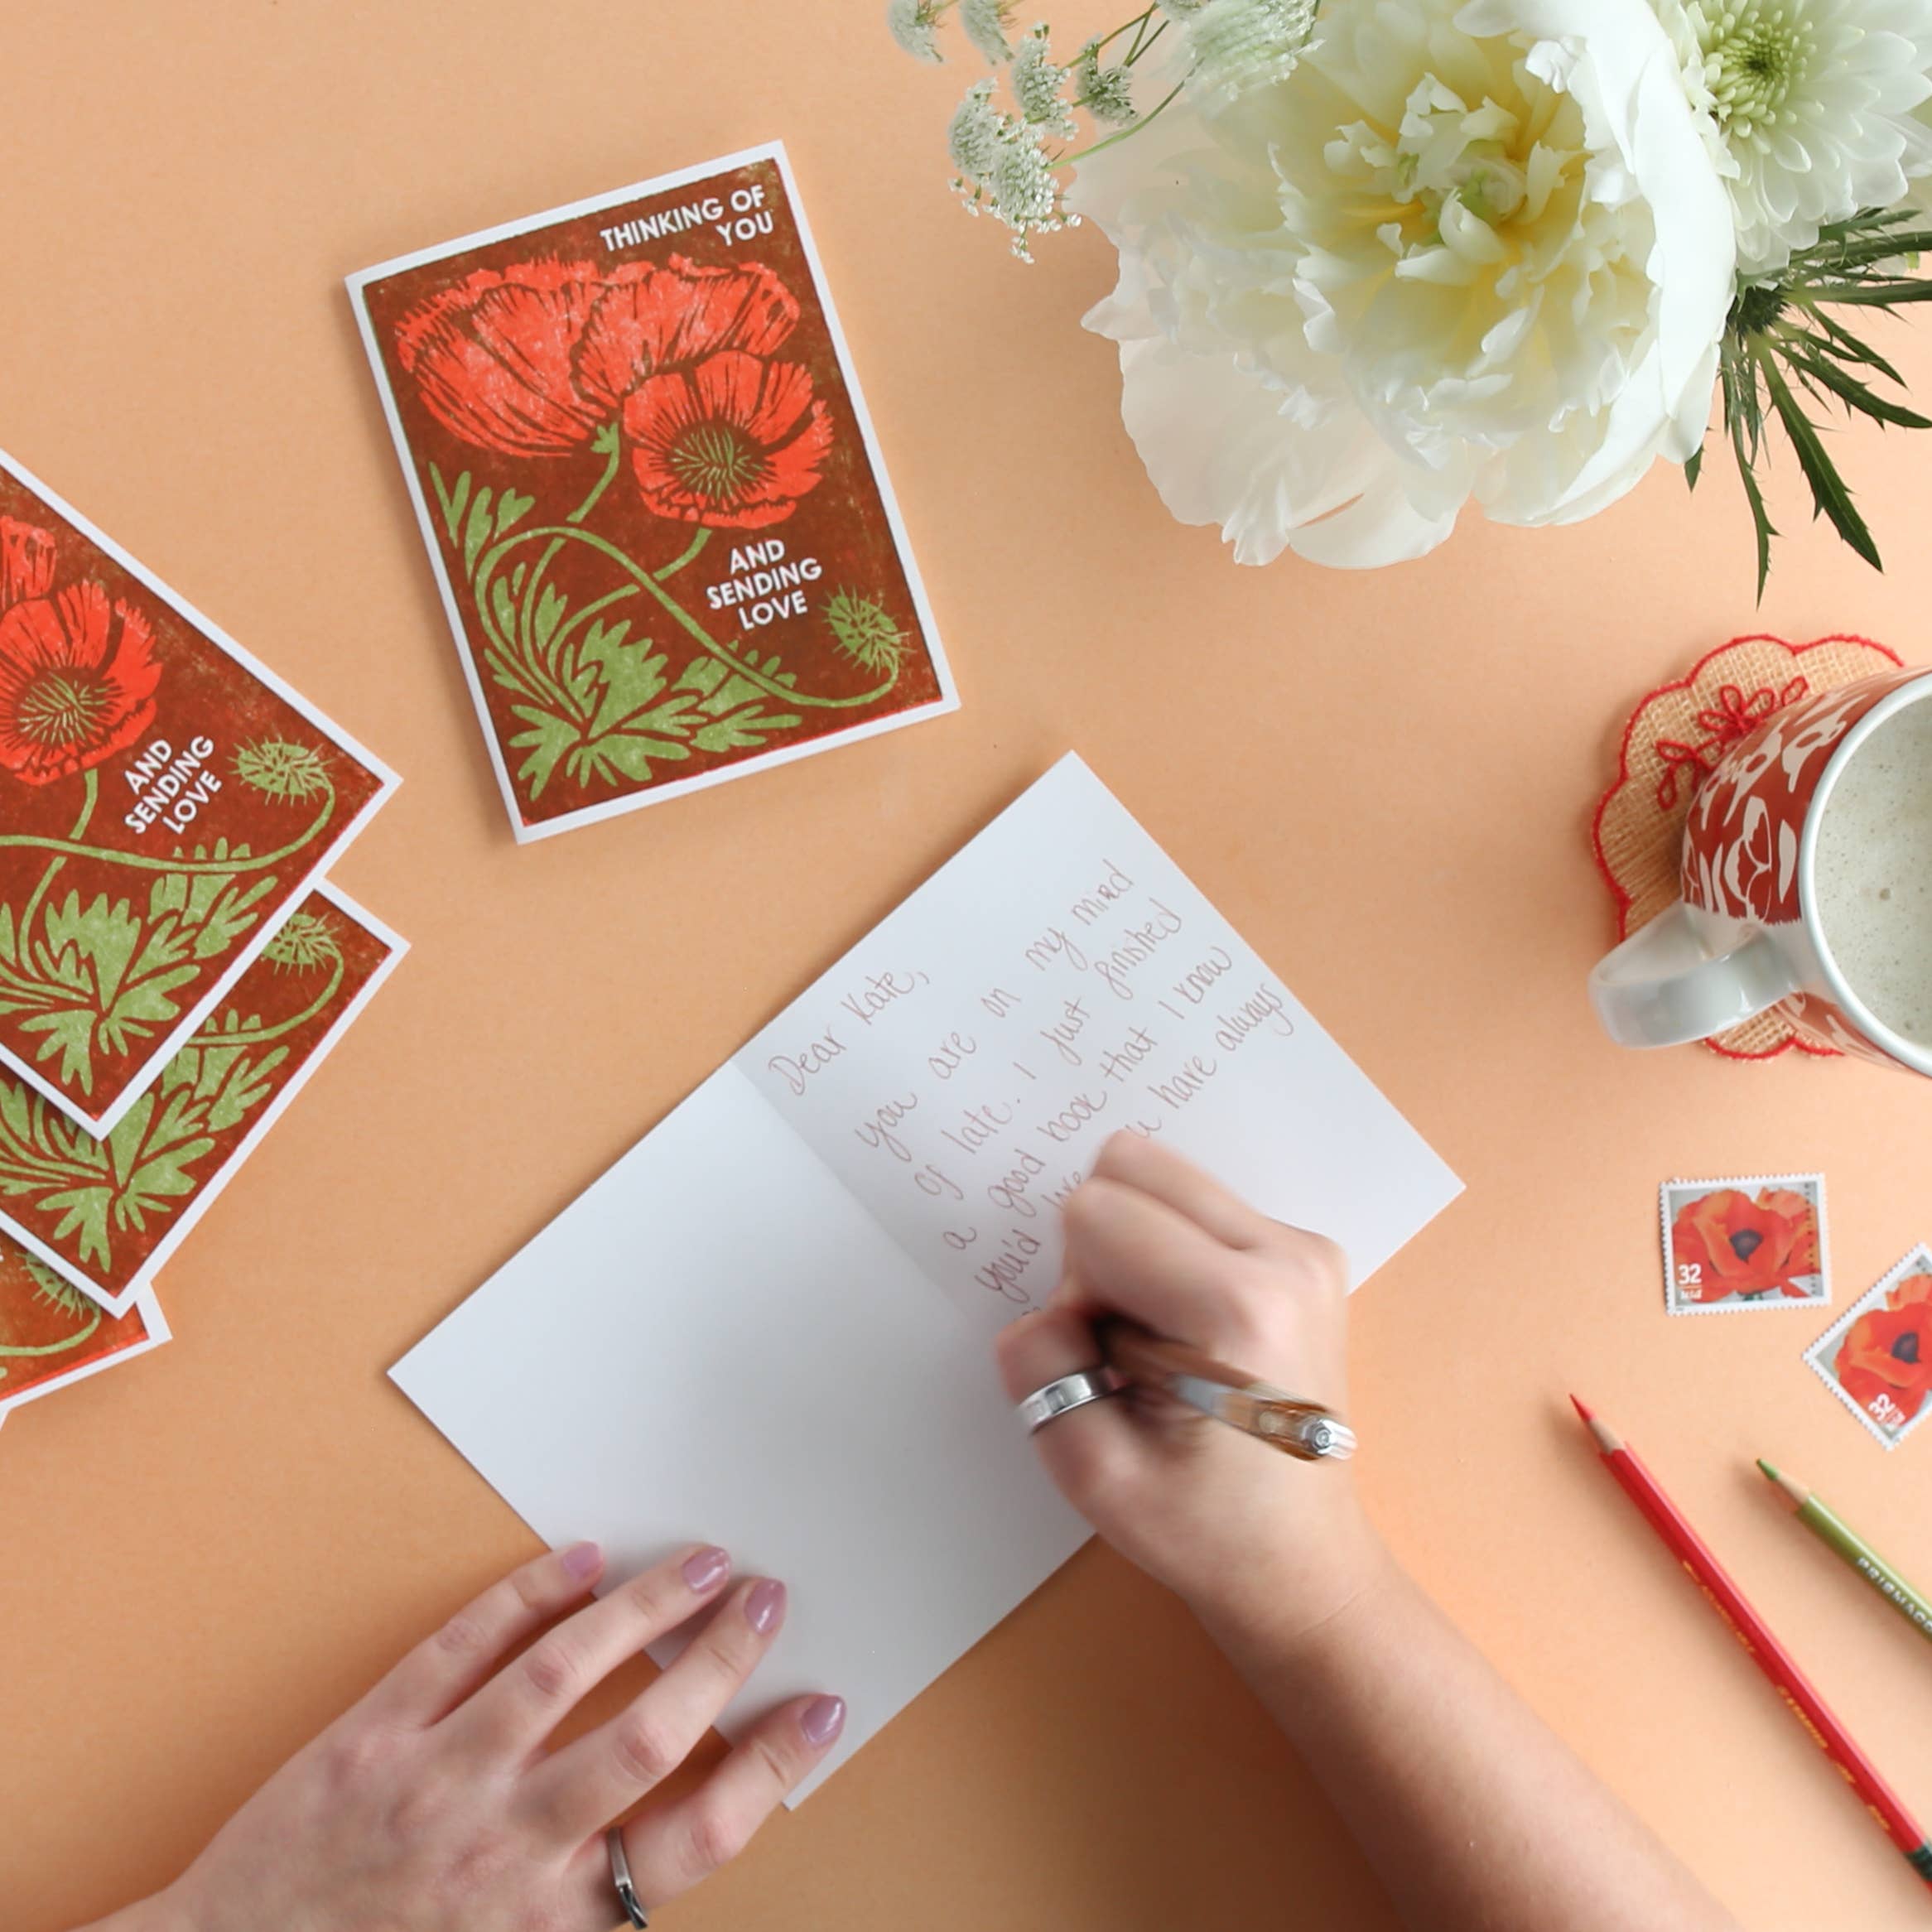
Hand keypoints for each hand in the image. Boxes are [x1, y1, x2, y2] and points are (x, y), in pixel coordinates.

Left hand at [117, 1543, 843, 1931]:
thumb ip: (593, 1901)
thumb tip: (692, 1820)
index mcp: (551, 1917)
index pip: (696, 1838)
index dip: (773, 1767)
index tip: (822, 1707)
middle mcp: (505, 1850)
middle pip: (646, 1739)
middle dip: (722, 1660)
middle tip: (767, 1599)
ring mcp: (436, 1783)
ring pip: (563, 1673)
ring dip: (643, 1608)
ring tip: (698, 1562)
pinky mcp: (371, 1737)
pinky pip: (461, 1648)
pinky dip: (527, 1596)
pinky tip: (579, 1561)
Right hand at [996, 1133, 1390, 1646]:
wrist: (1300, 1561)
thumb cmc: (1199, 1527)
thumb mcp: (1091, 1474)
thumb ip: (1042, 1372)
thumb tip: (1047, 1311)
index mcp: (1237, 1306)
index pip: (1095, 1215)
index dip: (1073, 1289)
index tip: (1108, 1362)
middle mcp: (1285, 1255)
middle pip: (1130, 1168)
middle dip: (1101, 1252)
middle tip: (1127, 1344)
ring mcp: (1305, 1248)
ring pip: (1161, 1178)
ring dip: (1134, 1249)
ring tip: (1161, 1340)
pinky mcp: (1307, 1251)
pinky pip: (1196, 1204)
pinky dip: (1169, 1253)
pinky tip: (1191, 1332)